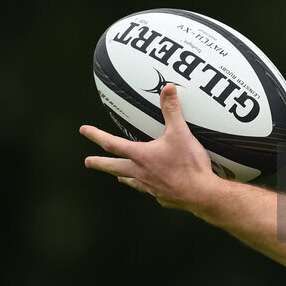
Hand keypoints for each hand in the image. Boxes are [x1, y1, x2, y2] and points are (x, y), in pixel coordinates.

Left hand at [80, 84, 221, 208]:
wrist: (201, 194)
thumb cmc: (189, 165)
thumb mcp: (181, 133)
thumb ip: (172, 110)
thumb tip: (167, 89)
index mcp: (141, 156)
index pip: (112, 144)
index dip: (96, 135)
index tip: (84, 130)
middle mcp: (141, 172)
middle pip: (114, 167)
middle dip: (99, 163)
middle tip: (88, 162)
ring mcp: (150, 186)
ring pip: (130, 180)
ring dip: (121, 176)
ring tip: (118, 177)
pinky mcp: (162, 196)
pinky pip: (149, 190)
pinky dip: (145, 186)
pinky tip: (150, 186)